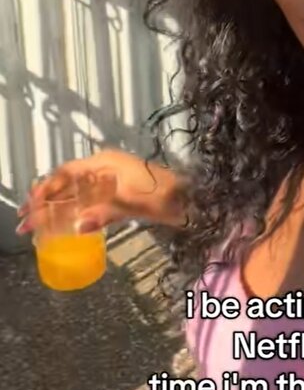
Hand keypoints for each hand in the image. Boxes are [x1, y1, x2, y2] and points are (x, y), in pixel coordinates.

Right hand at [16, 149, 186, 234]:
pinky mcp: (119, 196)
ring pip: (76, 195)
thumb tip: (78, 225)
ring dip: (56, 209)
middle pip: (67, 184)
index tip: (30, 208)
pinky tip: (64, 226)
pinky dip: (73, 213)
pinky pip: (88, 203)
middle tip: (24, 222)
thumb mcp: (135, 203)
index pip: (66, 173)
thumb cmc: (165, 196)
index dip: (46, 190)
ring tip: (35, 226)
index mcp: (105, 164)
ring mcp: (112, 182)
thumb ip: (105, 212)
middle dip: (44, 202)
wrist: (192, 199)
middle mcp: (105, 169)